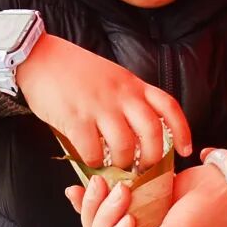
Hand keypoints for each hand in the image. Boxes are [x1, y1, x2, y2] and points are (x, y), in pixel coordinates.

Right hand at [17, 34, 190, 166]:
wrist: (40, 56)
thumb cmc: (75, 70)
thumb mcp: (112, 76)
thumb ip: (127, 98)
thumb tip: (139, 131)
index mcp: (132, 84)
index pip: (168, 106)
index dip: (183, 130)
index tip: (187, 150)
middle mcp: (121, 94)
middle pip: (152, 131)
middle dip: (153, 157)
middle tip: (145, 170)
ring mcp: (99, 106)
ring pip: (125, 146)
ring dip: (123, 164)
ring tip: (117, 168)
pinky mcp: (76, 118)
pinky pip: (93, 151)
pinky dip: (95, 163)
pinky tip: (91, 161)